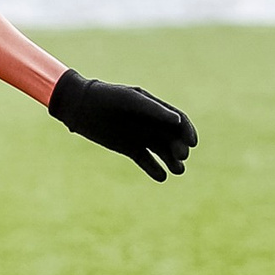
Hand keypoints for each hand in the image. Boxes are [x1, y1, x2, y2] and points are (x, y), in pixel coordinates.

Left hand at [47, 68, 196, 180]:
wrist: (82, 107)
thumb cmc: (108, 98)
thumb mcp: (132, 101)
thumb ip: (155, 110)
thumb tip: (178, 122)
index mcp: (156, 109)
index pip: (179, 121)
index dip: (188, 131)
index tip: (192, 143)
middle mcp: (152, 124)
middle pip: (173, 139)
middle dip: (180, 148)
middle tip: (181, 156)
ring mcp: (142, 137)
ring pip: (163, 152)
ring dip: (172, 162)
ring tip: (177, 170)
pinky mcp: (131, 149)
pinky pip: (147, 162)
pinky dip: (155, 170)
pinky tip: (162, 176)